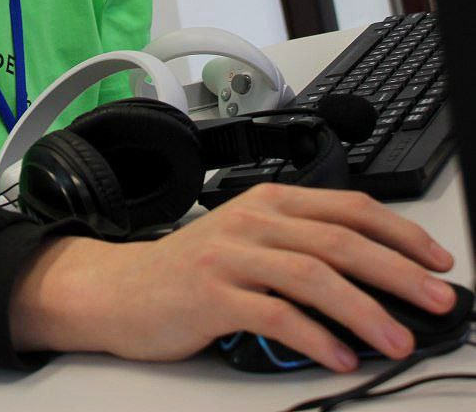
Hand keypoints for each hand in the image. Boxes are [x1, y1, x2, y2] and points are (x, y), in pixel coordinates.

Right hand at [10, 183, 455, 371]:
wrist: (122, 288)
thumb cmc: (193, 269)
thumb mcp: (250, 240)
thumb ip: (301, 245)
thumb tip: (375, 274)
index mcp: (269, 202)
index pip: (348, 208)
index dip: (399, 234)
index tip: (436, 261)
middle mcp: (253, 222)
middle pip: (339, 241)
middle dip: (396, 271)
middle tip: (436, 299)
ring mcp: (231, 257)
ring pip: (312, 276)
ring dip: (363, 311)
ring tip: (397, 339)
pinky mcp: (212, 295)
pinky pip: (275, 315)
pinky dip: (314, 338)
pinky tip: (340, 357)